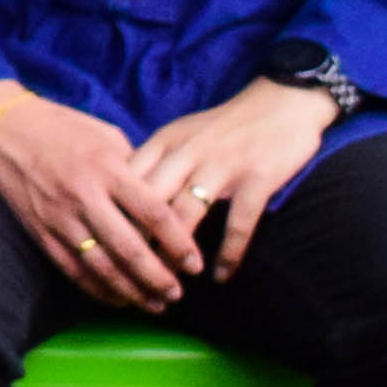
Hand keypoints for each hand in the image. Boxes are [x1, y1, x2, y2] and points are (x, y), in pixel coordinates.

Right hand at [0, 83, 203, 307]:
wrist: (1, 128)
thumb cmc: (61, 126)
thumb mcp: (106, 135)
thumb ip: (135, 168)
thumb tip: (165, 199)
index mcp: (107, 168)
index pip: (153, 213)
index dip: (179, 243)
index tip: (195, 264)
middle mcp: (84, 195)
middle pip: (130, 248)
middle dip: (159, 277)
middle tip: (178, 294)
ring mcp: (59, 216)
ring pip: (102, 266)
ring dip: (132, 291)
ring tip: (155, 305)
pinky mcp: (40, 230)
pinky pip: (73, 268)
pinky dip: (97, 289)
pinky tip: (117, 299)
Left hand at [131, 78, 338, 282]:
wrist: (282, 103)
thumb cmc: (225, 126)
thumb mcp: (182, 135)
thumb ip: (155, 162)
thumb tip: (121, 195)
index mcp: (164, 142)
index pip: (127, 182)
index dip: (114, 216)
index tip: (104, 248)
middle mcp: (186, 152)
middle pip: (149, 202)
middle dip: (138, 242)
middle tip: (131, 277)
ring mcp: (222, 165)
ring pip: (186, 214)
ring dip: (177, 253)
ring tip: (171, 283)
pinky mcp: (257, 178)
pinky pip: (238, 222)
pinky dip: (229, 252)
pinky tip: (221, 275)